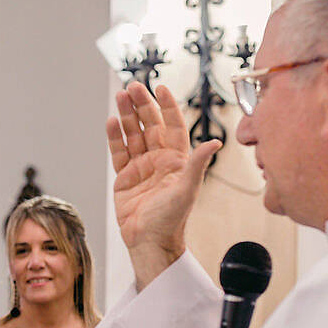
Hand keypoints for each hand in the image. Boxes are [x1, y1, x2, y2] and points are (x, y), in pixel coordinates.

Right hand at [106, 82, 221, 287]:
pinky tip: (111, 122)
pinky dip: (114, 137)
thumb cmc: (171, 219)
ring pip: (133, 134)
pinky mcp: (124, 177)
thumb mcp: (187, 189)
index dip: (167, 106)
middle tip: (133, 87)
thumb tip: (216, 142)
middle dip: (142, 105)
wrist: (149, 241)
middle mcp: (159, 159)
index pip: (172, 125)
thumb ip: (198, 164)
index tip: (160, 88)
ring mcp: (141, 167)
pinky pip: (119, 152)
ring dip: (126, 116)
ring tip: (119, 97)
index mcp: (177, 159)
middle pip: (150, 124)